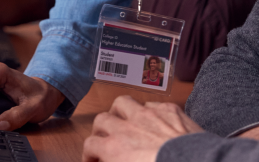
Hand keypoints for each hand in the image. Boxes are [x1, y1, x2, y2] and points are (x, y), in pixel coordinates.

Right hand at [83, 97, 202, 161]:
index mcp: (114, 148)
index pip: (90, 145)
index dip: (89, 154)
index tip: (94, 161)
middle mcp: (127, 128)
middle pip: (101, 120)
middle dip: (101, 130)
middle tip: (106, 140)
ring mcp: (148, 114)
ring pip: (123, 102)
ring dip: (120, 112)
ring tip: (124, 121)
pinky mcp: (169, 109)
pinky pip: (152, 104)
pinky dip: (149, 112)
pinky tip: (154, 122)